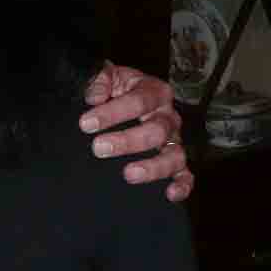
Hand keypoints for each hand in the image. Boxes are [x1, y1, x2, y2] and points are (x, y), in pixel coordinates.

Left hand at [80, 63, 193, 201]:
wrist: (123, 94)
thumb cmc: (114, 87)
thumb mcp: (107, 75)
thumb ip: (99, 80)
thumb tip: (94, 98)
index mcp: (153, 91)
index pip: (138, 101)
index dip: (112, 113)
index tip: (85, 124)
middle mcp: (167, 116)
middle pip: (156, 130)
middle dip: (127, 141)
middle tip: (99, 148)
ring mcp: (174, 139)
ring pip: (174, 154)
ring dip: (153, 167)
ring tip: (128, 174)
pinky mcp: (176, 159)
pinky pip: (185, 173)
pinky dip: (183, 185)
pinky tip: (170, 195)